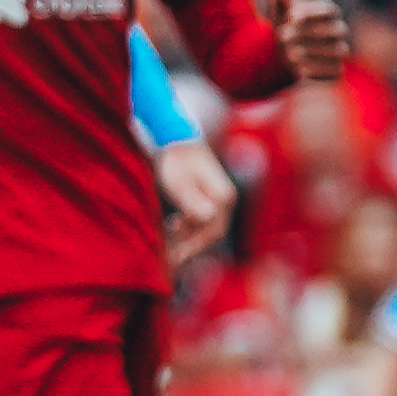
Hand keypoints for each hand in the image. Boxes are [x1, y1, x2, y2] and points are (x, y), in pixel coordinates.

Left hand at [156, 138, 235, 267]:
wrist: (177, 139)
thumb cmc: (177, 161)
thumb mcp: (180, 183)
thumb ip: (193, 202)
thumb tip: (208, 218)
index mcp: (223, 197)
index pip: (213, 232)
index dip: (194, 247)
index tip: (176, 256)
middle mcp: (226, 199)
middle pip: (213, 232)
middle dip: (192, 245)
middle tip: (171, 256)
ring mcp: (220, 197)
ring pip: (208, 227)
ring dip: (190, 236)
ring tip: (169, 237)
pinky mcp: (211, 195)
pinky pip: (204, 218)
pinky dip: (190, 226)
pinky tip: (174, 224)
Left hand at [266, 0, 349, 81]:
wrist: (286, 55)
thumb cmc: (287, 29)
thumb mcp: (281, 16)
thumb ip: (281, 3)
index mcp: (329, 14)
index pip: (330, 9)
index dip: (312, 13)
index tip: (292, 17)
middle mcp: (339, 31)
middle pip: (338, 30)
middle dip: (310, 33)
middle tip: (284, 36)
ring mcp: (340, 51)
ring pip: (340, 51)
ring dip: (314, 52)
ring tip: (290, 54)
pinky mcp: (336, 71)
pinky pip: (337, 72)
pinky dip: (319, 71)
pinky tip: (299, 70)